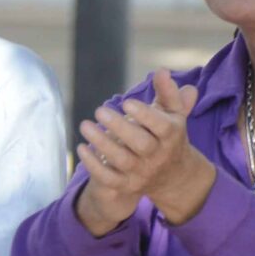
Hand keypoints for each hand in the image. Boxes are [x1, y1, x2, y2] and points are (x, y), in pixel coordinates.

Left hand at [75, 69, 201, 231]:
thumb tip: (162, 70)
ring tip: (85, 125)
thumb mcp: (173, 114)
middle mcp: (158, 155)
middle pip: (140, 144)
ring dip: (102, 143)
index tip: (126, 102)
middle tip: (99, 110)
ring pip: (122, 160)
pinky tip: (81, 148)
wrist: (173, 175)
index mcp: (171, 135)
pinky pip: (108, 178)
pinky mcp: (126, 185)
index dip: (145, 115)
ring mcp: (142, 172)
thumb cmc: (168, 135)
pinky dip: (93, 165)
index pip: (161, 126)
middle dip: (119, 127)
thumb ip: (167, 93)